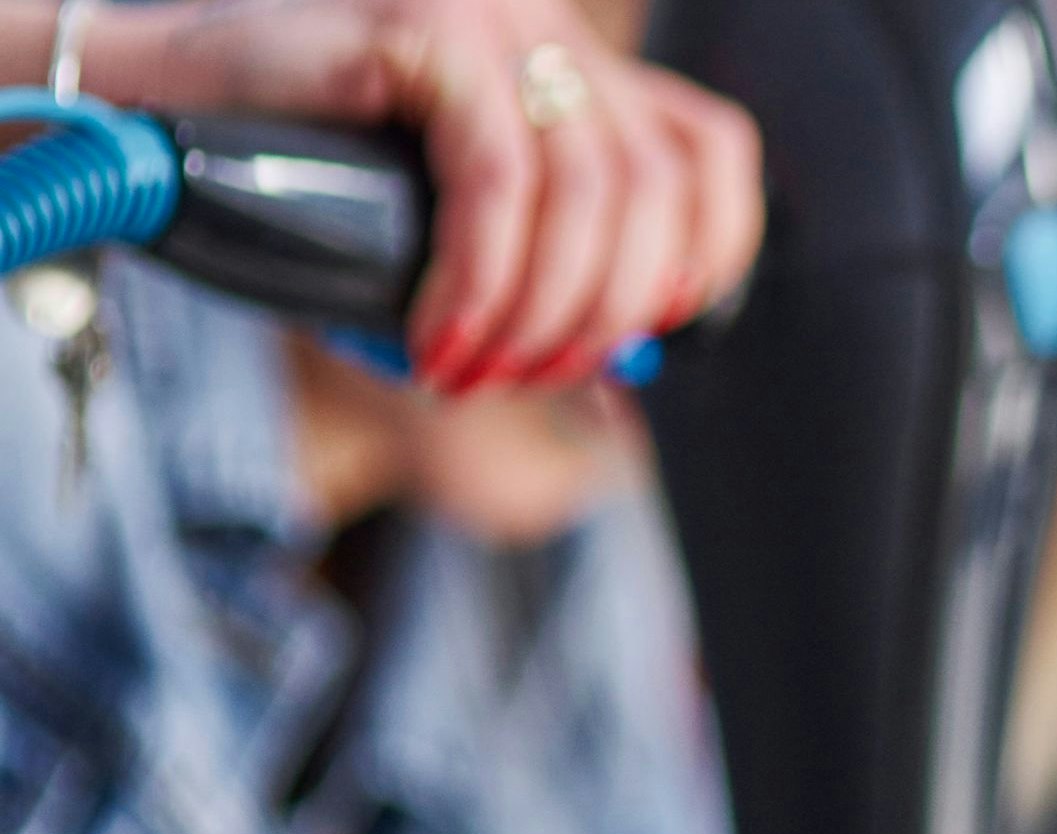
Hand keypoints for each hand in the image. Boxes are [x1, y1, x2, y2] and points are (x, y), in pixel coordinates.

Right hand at [74, 0, 761, 390]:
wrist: (150, 100)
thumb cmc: (298, 173)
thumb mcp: (451, 221)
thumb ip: (542, 260)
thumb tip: (631, 362)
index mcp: (569, 64)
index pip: (707, 150)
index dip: (709, 253)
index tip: (656, 330)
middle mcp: (544, 25)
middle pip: (652, 189)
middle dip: (606, 312)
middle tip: (533, 378)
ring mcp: (492, 16)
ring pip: (586, 194)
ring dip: (544, 312)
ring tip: (479, 374)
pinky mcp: (430, 27)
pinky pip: (498, 181)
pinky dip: (483, 280)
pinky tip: (441, 338)